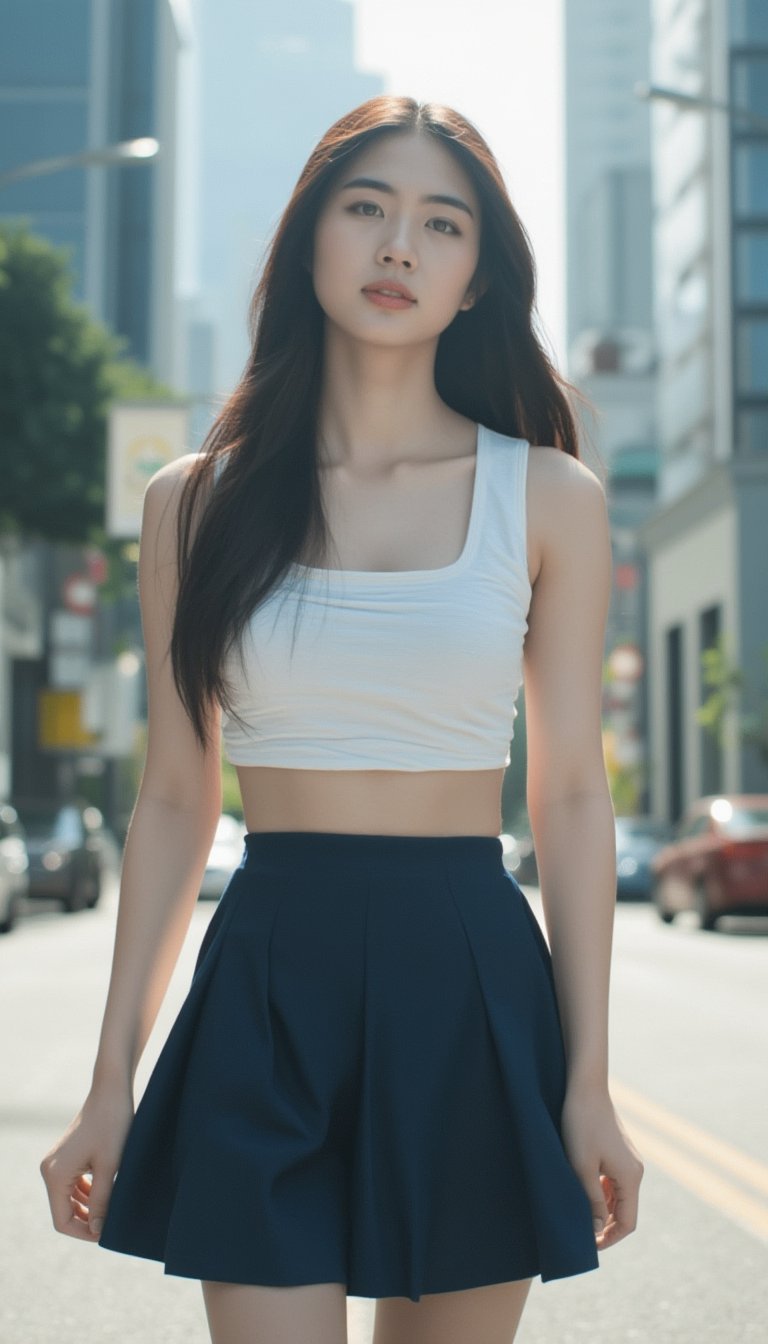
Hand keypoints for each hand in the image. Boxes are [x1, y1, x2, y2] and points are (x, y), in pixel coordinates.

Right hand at [40, 1088, 133, 1239]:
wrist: (111, 1091)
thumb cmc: (113, 1125)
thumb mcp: (110, 1166)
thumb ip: (102, 1201)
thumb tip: (97, 1232)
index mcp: (55, 1175)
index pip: (62, 1221)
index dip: (84, 1232)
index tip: (107, 1233)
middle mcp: (49, 1170)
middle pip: (64, 1211)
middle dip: (87, 1221)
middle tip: (112, 1223)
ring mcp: (56, 1163)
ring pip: (69, 1199)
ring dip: (88, 1208)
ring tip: (112, 1210)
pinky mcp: (66, 1156)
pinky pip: (72, 1185)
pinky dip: (87, 1194)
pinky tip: (106, 1194)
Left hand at [560, 1081, 643, 1249]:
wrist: (585, 1088)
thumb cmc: (581, 1125)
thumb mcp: (582, 1166)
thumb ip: (592, 1199)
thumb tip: (598, 1228)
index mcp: (631, 1177)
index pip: (628, 1222)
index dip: (610, 1238)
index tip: (589, 1246)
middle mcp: (635, 1171)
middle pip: (625, 1211)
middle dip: (607, 1227)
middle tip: (582, 1237)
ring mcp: (628, 1161)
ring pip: (620, 1197)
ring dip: (604, 1211)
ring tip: (581, 1219)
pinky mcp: (619, 1152)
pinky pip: (614, 1183)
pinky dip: (602, 1195)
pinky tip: (585, 1196)